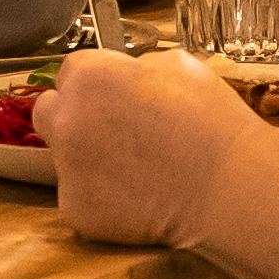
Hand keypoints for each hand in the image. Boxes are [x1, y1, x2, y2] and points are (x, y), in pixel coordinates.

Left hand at [36, 48, 278, 253]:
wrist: (229, 189)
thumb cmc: (213, 122)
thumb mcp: (181, 67)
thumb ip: (139, 68)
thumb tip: (129, 77)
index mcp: (89, 77)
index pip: (70, 71)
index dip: (96, 83)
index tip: (116, 96)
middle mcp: (66, 120)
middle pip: (49, 111)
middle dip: (73, 116)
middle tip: (112, 131)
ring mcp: (67, 170)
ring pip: (64, 158)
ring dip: (88, 159)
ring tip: (136, 171)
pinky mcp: (75, 210)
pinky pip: (81, 198)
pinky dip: (102, 199)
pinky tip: (138, 199)